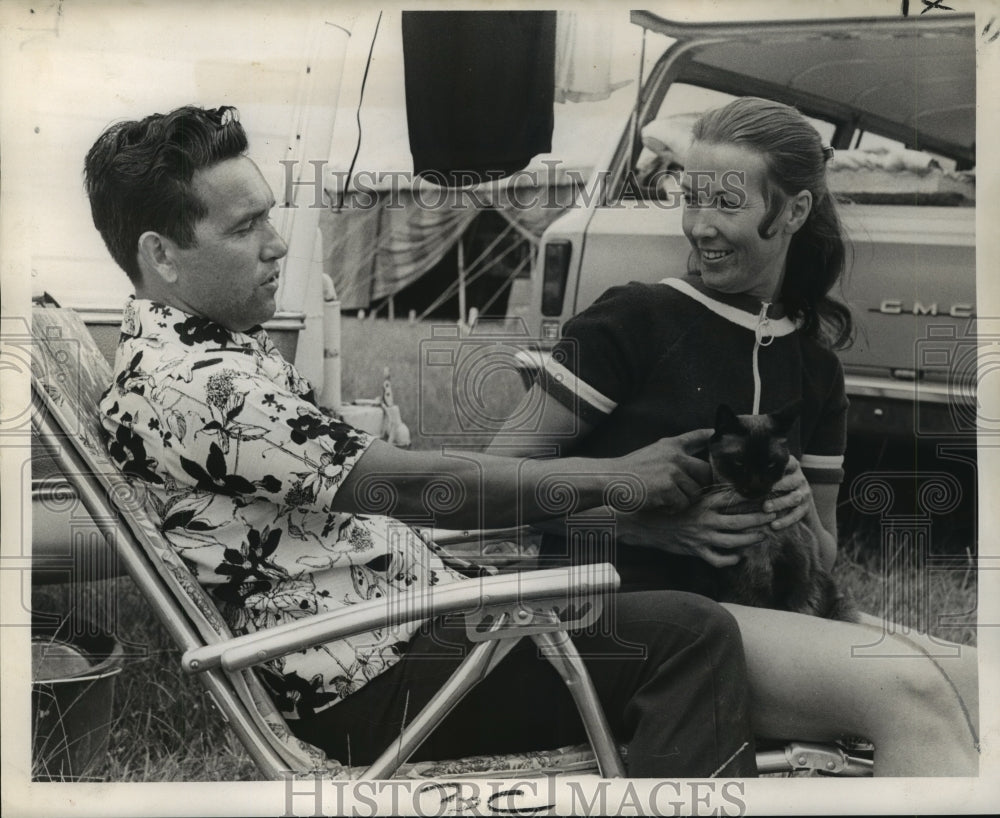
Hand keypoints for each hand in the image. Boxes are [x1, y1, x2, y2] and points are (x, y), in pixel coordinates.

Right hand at [615, 429, 713, 514]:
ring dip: (684, 500)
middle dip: (701, 484)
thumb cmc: (628, 472)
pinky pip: (683, 504)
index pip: (699, 436)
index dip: (713, 436)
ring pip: (695, 492)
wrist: (610, 481)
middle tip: (687, 492)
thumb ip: (671, 455)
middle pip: (706, 471)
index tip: (721, 436)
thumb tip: (690, 464)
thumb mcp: (651, 454)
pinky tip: (660, 504)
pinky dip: (673, 508)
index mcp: (671, 445)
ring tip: (665, 499)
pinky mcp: (668, 488)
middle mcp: (675, 455)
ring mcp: (672, 471)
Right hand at [619, 491, 775, 567]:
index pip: (732, 499)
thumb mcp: (682, 491)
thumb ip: (701, 489)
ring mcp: (700, 538)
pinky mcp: (694, 551)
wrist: (640, 523)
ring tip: (764, 535)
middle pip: (740, 522)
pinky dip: (730, 559)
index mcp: (702, 503)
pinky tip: (738, 556)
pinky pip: (718, 559)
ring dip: (751, 539)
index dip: (751, 497)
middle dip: (760, 519)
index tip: (765, 494)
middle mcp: (704, 520)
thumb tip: (717, 481)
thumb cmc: (661, 503)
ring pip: (734, 542)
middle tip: (774, 515)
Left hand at [762, 456, 811, 529]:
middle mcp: (799, 478)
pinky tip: (774, 525)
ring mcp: (804, 493)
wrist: (797, 501)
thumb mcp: (772, 474)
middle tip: (761, 490)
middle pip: (790, 481)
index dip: (776, 465)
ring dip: (779, 503)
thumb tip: (736, 469)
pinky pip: (796, 515)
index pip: (786, 462)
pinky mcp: (805, 508)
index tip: (761, 469)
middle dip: (776, 486)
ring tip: (765, 508)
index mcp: (791, 466)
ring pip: (794, 498)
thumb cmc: (775, 484)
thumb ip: (760, 471)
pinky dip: (785, 521)